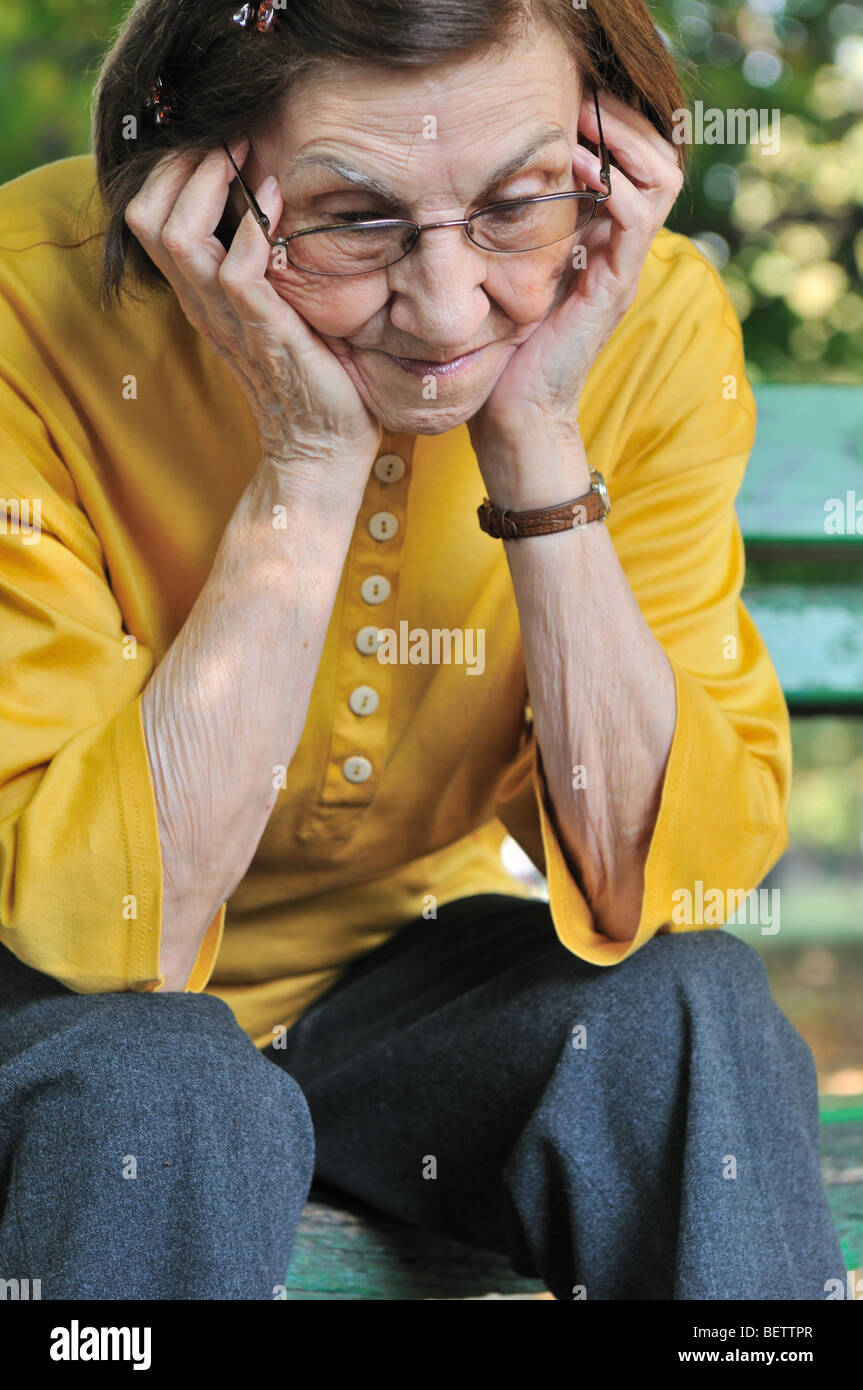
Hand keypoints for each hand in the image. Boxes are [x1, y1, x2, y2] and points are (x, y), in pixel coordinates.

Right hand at [125, 142, 381, 479]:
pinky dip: (255, 228)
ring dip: (212, 185)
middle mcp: (203, 303)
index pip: (150, 219)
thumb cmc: (314, 374)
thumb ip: (267, 263)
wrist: (324, 444)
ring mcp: (228, 318)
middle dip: (183, 166)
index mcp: (201, 295)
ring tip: (246, 158)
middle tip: (229, 141)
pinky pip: (237, 270)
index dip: (171, 173)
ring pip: (179, 236)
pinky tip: (279, 203)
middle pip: (149, 219)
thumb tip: (285, 203)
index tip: (216, 146)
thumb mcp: (281, 306)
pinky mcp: (263, 332)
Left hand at [467, 90, 683, 460]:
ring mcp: (622, 269)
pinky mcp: (612, 288)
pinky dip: (613, 184)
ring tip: (582, 125)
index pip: (639, 164)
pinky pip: (635, 220)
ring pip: (662, 180)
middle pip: (662, 161)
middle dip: (625, 121)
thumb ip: (519, 230)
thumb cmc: (504, 349)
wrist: (514, 414)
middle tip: (584, 100)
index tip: (573, 101)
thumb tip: (487, 181)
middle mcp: (622, 251)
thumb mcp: (511, 273)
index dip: (614, 125)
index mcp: (603, 243)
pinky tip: (575, 169)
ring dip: (624, 143)